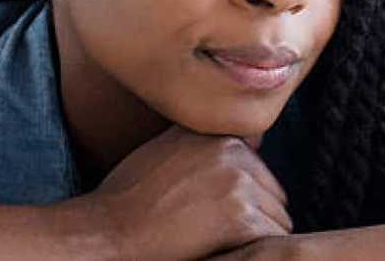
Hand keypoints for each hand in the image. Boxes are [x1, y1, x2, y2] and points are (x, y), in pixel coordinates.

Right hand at [77, 125, 291, 260]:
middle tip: (216, 230)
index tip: (217, 209)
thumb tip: (253, 137)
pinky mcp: (241, 219)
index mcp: (218, 135)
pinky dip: (257, 250)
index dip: (243, 195)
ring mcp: (239, 184)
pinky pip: (274, 238)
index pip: (259, 168)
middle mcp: (233, 152)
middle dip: (255, 214)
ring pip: (278, 217)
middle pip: (273, 192)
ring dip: (258, 234)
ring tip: (219, 240)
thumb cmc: (129, 199)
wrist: (106, 234)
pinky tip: (226, 250)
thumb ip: (205, 141)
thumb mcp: (166, 149)